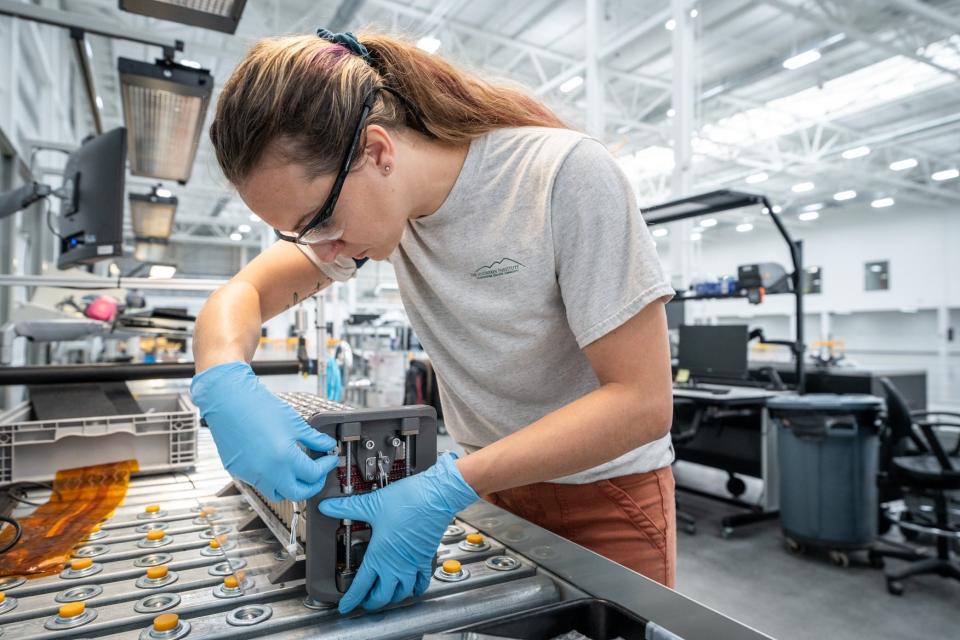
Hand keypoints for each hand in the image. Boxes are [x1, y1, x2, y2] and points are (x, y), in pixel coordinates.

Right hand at [190, 361, 338, 501]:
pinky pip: (260, 483)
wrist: (228, 401)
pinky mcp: (239, 472)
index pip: (313, 475)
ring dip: (291, 486)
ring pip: (277, 493)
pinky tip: (276, 462)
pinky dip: (272, 478)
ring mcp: (251, 475)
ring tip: (297, 470)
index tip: (329, 459)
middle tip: (318, 473)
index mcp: (284, 459)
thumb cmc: (259, 407)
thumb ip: (314, 438)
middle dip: (312, 485)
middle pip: (298, 494)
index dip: (325, 467)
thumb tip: (328, 445)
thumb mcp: (294, 422)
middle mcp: (267, 473)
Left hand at [319, 453, 478, 613]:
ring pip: (402, 594)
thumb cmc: (408, 500)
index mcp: (380, 555)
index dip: (351, 600)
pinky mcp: (425, 558)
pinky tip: (412, 586)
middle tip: (363, 601)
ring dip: (392, 599)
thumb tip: (328, 506)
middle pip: (382, 597)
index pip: (361, 586)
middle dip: (370, 603)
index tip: (345, 607)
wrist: (436, 496)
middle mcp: (396, 565)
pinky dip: (415, 589)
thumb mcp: (372, 503)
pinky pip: (421, 582)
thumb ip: (347, 507)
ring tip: (385, 596)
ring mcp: (412, 564)